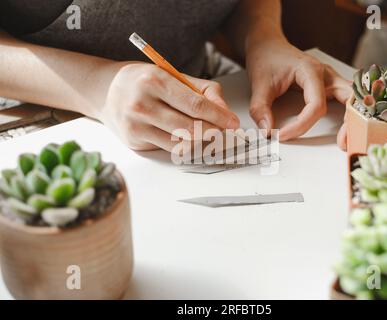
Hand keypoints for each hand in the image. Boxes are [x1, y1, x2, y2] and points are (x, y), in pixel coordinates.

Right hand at [97, 63, 239, 150]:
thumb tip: (224, 111)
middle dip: (213, 131)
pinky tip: (188, 137)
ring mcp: (136, 125)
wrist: (105, 92)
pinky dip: (184, 145)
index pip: (196, 105)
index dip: (219, 116)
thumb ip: (202, 90)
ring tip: (207, 133)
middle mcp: (142, 104)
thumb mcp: (171, 75)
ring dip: (201, 141)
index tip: (233, 122)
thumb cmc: (142, 82)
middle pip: (191, 128)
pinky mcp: (134, 142)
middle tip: (224, 131)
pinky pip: (169, 149)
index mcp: (154, 81)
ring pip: (181, 143)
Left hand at [246, 38, 351, 143]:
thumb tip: (267, 131)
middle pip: (348, 99)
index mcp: (311, 71)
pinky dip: (348, 116)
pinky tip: (345, 130)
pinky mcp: (329, 87)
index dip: (301, 124)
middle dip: (348, 123)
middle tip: (342, 144)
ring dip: (353, 120)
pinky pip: (346, 102)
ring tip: (346, 141)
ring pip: (352, 100)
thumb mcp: (259, 83)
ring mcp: (330, 81)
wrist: (268, 44)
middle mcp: (326, 75)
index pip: (316, 104)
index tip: (282, 135)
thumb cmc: (267, 58)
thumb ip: (260, 108)